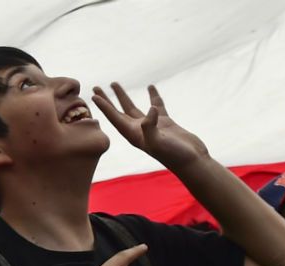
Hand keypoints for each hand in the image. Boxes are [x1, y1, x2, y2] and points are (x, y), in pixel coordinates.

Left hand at [92, 83, 208, 170]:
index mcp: (132, 134)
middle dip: (107, 100)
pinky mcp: (165, 122)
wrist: (191, 161)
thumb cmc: (174, 155)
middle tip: (96, 87)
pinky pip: (156, 105)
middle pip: (118, 111)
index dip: (104, 106)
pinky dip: (153, 96)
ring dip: (123, 97)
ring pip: (133, 107)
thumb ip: (150, 127)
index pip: (114, 117)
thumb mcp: (159, 142)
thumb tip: (151, 111)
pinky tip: (150, 87)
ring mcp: (151, 126)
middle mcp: (138, 130)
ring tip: (114, 85)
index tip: (93, 95)